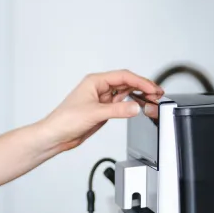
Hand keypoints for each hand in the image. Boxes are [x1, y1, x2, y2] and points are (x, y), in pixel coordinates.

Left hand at [37, 70, 163, 153]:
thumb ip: (117, 110)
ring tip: (153, 99)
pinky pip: (121, 104)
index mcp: (95, 81)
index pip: (123, 77)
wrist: (56, 135)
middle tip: (157, 93)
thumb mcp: (94, 114)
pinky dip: (132, 105)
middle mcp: (99, 88)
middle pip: (126, 83)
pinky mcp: (103, 110)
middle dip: (142, 87)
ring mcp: (102, 99)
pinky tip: (140, 106)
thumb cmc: (65, 120)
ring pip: (125, 93)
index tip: (152, 88)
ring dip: (139, 95)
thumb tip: (135, 107)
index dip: (140, 81)